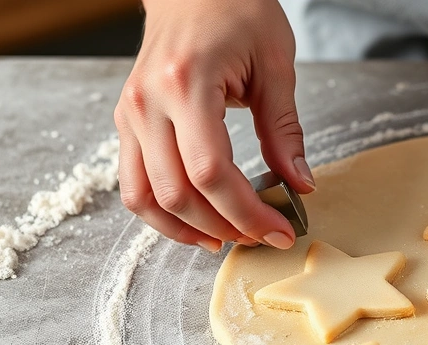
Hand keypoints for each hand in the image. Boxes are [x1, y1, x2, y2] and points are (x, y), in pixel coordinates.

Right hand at [114, 0, 315, 250]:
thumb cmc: (236, 9)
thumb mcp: (275, 65)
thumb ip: (285, 130)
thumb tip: (300, 185)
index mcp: (186, 84)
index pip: (211, 172)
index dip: (247, 212)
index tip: (279, 230)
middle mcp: (147, 103)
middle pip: (177, 193)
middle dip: (224, 226)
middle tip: (262, 236)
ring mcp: (130, 114)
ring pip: (144, 197)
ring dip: (186, 230)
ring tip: (228, 238)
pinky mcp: (127, 122)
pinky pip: (133, 183)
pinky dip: (163, 212)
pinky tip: (197, 222)